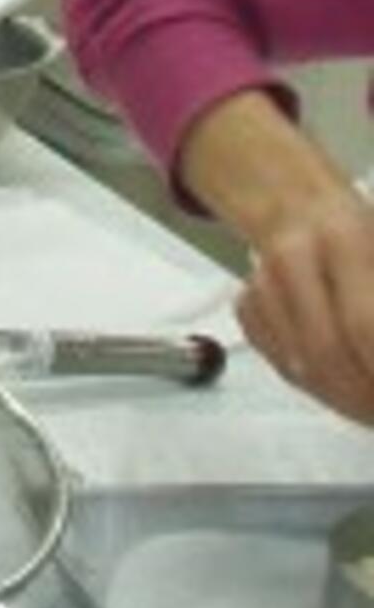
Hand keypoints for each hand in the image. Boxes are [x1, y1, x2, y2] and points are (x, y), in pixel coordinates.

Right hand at [235, 188, 373, 425]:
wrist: (300, 203)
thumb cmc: (362, 236)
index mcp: (345, 237)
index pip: (364, 324)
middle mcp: (294, 257)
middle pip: (326, 352)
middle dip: (362, 396)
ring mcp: (262, 282)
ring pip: (299, 366)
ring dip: (341, 398)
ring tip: (368, 404)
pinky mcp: (246, 305)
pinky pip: (279, 363)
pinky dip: (312, 383)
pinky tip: (339, 383)